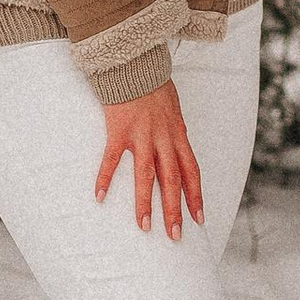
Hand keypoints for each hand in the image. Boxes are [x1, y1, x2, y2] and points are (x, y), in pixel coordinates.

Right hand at [94, 77, 203, 238]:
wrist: (135, 63)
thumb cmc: (153, 84)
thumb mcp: (173, 109)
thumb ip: (174, 131)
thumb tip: (177, 148)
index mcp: (178, 134)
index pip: (192, 171)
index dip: (196, 196)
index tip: (199, 219)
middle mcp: (163, 138)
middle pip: (173, 180)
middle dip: (175, 210)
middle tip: (175, 236)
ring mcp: (142, 136)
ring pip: (147, 176)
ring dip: (146, 203)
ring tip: (144, 227)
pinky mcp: (119, 130)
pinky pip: (112, 160)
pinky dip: (106, 179)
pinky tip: (100, 197)